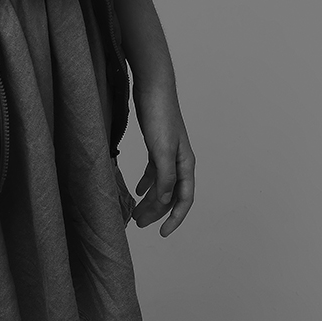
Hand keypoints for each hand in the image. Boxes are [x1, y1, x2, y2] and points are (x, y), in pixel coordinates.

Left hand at [132, 82, 194, 235]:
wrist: (153, 87)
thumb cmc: (160, 115)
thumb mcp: (162, 149)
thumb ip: (166, 176)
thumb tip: (166, 200)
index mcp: (185, 164)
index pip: (184, 199)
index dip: (175, 219)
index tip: (162, 233)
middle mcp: (180, 161)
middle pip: (171, 194)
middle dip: (157, 212)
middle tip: (139, 223)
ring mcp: (169, 153)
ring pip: (162, 184)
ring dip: (150, 199)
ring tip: (136, 212)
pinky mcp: (157, 145)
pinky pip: (154, 171)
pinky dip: (147, 182)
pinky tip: (138, 190)